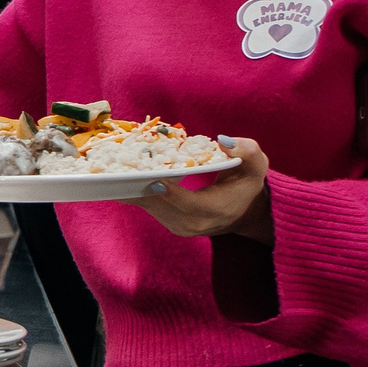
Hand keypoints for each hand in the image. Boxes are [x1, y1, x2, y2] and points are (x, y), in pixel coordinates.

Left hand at [128, 136, 271, 242]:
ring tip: (112, 168)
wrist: (243, 210)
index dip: (173, 195)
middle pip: (162, 206)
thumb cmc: (247, 181)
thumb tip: (223, 140)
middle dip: (140, 187)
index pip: (191, 205)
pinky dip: (133, 190)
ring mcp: (179, 226)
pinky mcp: (168, 222)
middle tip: (119, 168)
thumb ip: (246, 150)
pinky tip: (117, 175)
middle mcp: (195, 223)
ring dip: (131, 188)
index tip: (156, 180)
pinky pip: (147, 206)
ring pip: (150, 207)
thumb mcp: (255, 164)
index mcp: (216, 209)